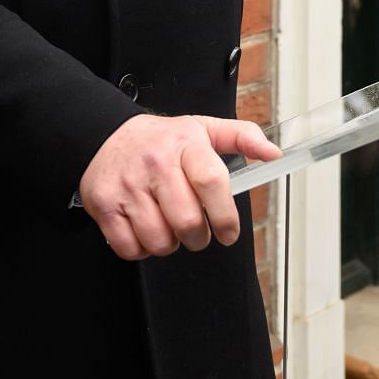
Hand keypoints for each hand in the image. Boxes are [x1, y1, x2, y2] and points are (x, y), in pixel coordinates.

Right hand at [78, 115, 281, 260]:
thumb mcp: (203, 129)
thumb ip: (242, 138)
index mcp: (185, 145)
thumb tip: (273, 154)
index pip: (212, 182)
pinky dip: (142, 249)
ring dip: (170, 244)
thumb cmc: (160, 140)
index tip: (229, 232)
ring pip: (159, 240)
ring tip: (169, 226)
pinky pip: (130, 248)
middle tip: (197, 231)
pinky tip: (145, 229)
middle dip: (198, 237)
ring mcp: (128, 186)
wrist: (105, 136)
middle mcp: (156, 165)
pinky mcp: (105, 206)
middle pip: (187, 221)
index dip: (225, 215)